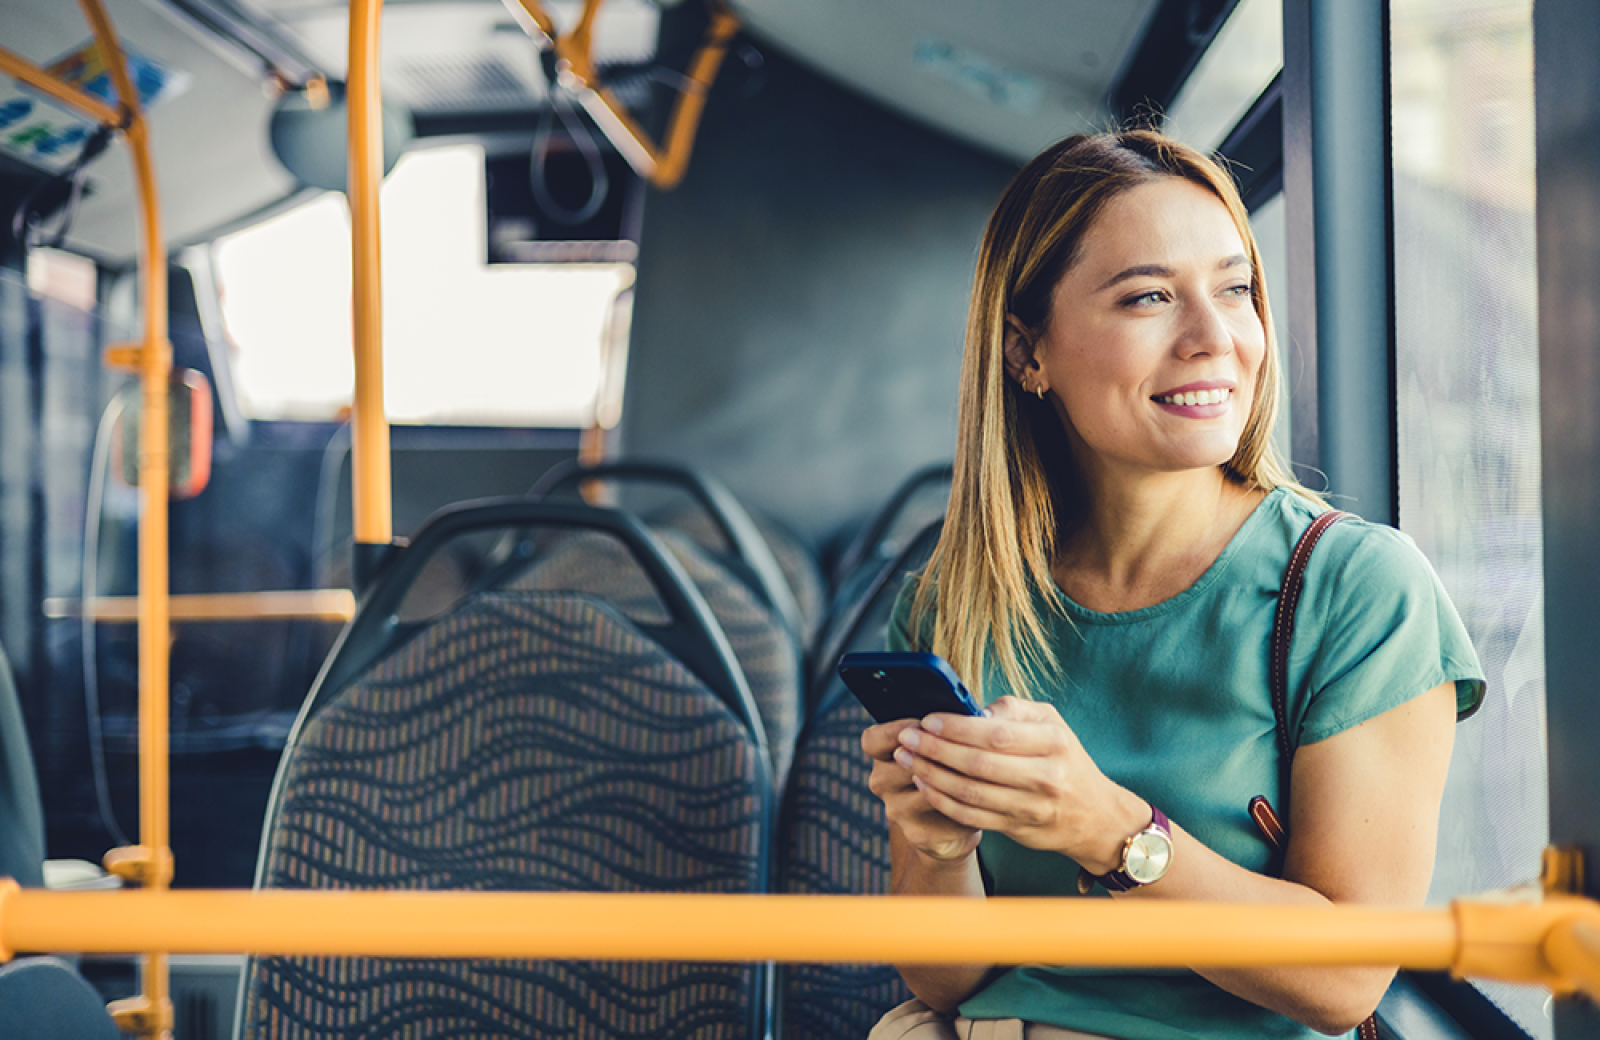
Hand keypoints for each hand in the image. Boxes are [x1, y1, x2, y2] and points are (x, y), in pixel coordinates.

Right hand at [863, 717, 981, 863]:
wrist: (954, 822)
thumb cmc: (953, 768)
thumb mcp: (947, 743)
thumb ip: (953, 727)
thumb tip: (979, 715)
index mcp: (883, 754)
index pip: (872, 740)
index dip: (894, 730)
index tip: (921, 724)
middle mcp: (882, 782)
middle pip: (900, 763)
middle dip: (932, 754)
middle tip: (959, 745)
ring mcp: (896, 810)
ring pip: (924, 789)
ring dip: (953, 778)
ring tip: (980, 770)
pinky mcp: (917, 833)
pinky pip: (943, 812)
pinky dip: (964, 802)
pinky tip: (981, 796)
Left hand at [891, 697, 1143, 873]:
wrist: (1096, 816)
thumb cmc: (1065, 759)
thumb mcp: (1051, 724)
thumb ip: (1013, 710)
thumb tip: (972, 710)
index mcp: (1054, 743)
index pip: (997, 734)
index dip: (957, 728)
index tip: (928, 720)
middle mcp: (1046, 777)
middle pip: (978, 764)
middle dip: (934, 750)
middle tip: (906, 738)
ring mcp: (1032, 807)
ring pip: (970, 793)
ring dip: (930, 775)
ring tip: (906, 759)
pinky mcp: (1018, 829)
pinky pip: (971, 816)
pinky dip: (941, 800)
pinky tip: (923, 784)